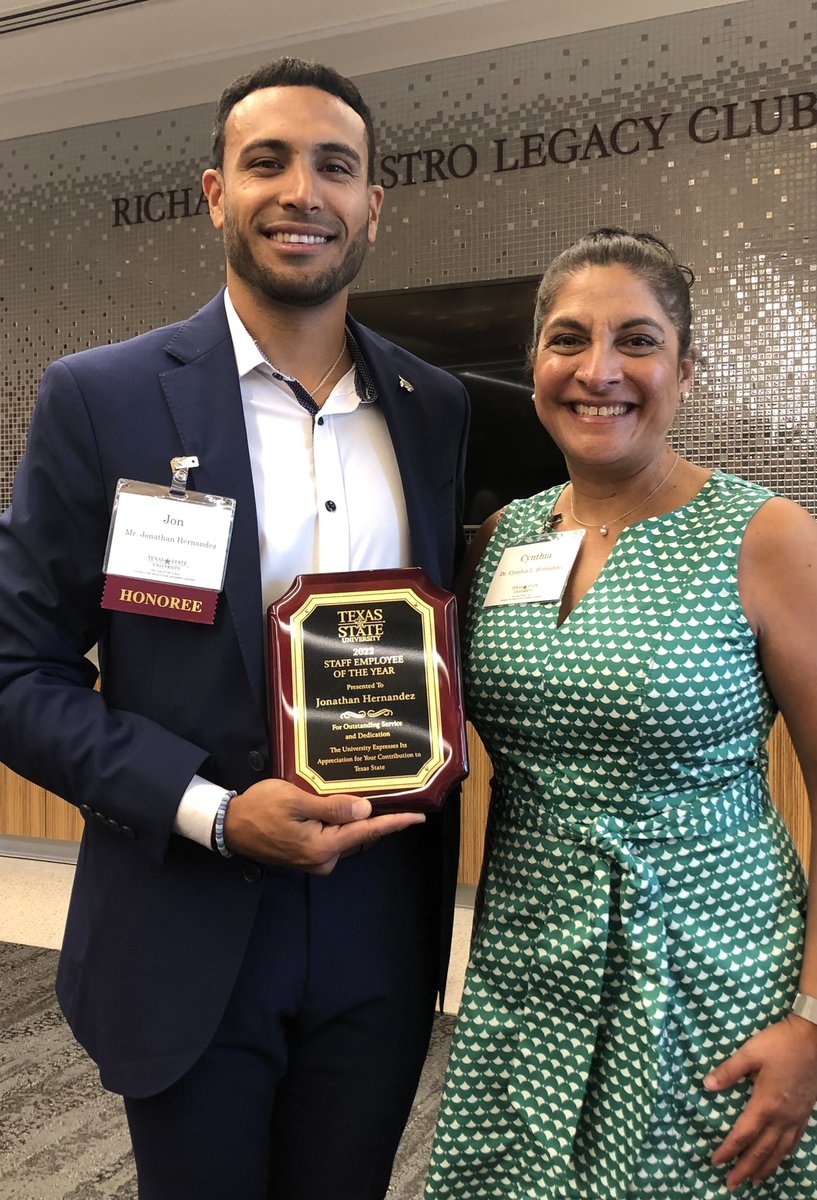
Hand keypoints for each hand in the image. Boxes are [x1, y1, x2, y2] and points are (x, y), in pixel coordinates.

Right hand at [223, 778, 424, 873]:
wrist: (230, 826)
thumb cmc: (260, 809)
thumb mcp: (296, 800)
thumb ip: (331, 807)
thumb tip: (365, 811)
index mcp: (322, 847)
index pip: (367, 832)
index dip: (394, 822)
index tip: (418, 817)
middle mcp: (323, 859)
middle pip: (357, 833)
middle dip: (373, 815)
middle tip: (390, 792)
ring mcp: (314, 860)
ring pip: (344, 834)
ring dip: (353, 818)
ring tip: (364, 795)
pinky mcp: (306, 855)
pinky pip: (331, 836)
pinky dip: (338, 822)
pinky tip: (339, 806)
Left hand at [705, 1014, 816, 1190]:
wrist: (813, 1040)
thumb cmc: (779, 1044)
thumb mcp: (749, 1053)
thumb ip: (729, 1071)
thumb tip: (707, 1085)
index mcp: (765, 1104)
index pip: (743, 1135)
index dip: (728, 1150)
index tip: (716, 1161)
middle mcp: (781, 1117)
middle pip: (761, 1150)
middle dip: (745, 1168)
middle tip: (731, 1184)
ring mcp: (795, 1117)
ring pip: (779, 1151)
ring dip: (765, 1168)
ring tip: (754, 1181)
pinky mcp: (805, 1113)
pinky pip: (794, 1142)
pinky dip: (784, 1155)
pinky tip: (779, 1158)